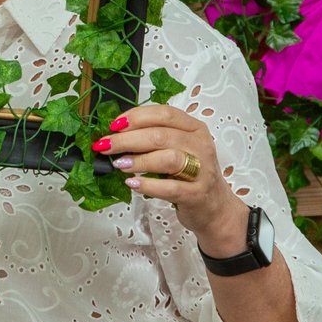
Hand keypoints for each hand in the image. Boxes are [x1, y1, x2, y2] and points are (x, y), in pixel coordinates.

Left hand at [92, 105, 248, 254]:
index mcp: (195, 129)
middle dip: (127, 140)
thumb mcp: (178, 149)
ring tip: (118, 164)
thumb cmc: (190, 175)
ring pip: (168, 158)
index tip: (113, 125)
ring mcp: (202, 171)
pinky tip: (132, 184)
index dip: (136, 117)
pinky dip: (148, 185)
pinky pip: (171, 188)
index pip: (165, 114)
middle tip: (105, 146)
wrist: (215, 207)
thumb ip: (155, 139)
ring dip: (138, 161)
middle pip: (161, 136)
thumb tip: (116, 134)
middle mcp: (201, 146)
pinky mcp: (197, 194)